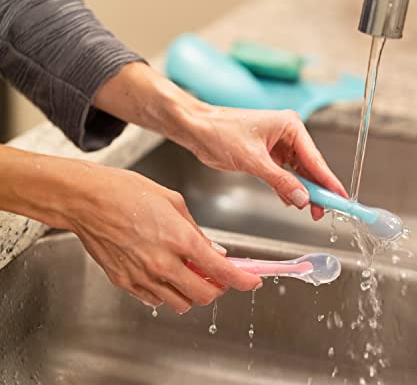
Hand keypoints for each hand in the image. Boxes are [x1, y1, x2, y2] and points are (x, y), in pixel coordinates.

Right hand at [64, 163, 261, 312]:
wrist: (86, 199)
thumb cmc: (126, 192)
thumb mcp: (173, 202)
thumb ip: (197, 231)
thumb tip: (214, 251)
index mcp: (181, 240)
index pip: (222, 272)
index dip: (242, 280)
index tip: (251, 281)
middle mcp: (164, 264)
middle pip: (204, 295)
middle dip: (217, 288)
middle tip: (217, 276)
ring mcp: (143, 277)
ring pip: (181, 303)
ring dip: (192, 292)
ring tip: (187, 273)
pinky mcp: (125, 283)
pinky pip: (155, 300)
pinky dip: (166, 292)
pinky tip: (164, 273)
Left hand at [94, 63, 347, 219]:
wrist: (197, 129)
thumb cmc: (221, 132)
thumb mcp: (253, 160)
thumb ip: (280, 181)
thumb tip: (303, 199)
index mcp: (290, 126)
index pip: (315, 159)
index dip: (329, 181)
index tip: (341, 198)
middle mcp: (288, 134)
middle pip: (309, 167)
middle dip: (316, 190)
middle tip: (325, 211)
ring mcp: (278, 145)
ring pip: (298, 173)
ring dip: (302, 191)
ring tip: (311, 211)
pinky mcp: (267, 155)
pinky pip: (284, 175)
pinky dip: (288, 188)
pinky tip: (292, 201)